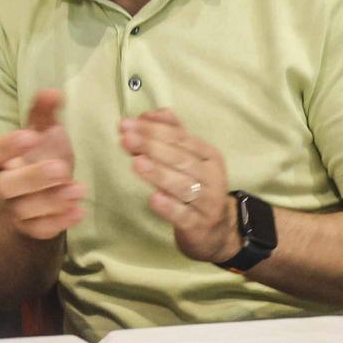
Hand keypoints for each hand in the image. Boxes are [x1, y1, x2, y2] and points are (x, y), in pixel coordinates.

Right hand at [0, 89, 87, 240]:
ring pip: (23, 210)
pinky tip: (79, 211)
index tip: (29, 136)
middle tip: (61, 168)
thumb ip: (44, 112)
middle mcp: (1, 185)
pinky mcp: (30, 228)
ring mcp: (14, 209)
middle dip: (32, 178)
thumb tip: (53, 90)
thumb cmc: (39, 155)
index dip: (6, 146)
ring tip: (79, 190)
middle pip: (4, 186)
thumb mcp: (42, 132)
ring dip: (51, 201)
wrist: (40, 193)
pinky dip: (58, 222)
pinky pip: (39, 230)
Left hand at [118, 110, 238, 263]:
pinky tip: (153, 198)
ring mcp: (208, 202)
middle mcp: (212, 177)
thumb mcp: (188, 158)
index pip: (180, 138)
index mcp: (209, 156)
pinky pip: (184, 215)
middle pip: (181, 159)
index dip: (153, 130)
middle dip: (152, 147)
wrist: (215, 230)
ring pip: (183, 186)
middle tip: (127, 139)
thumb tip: (150, 113)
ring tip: (137, 163)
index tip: (127, 124)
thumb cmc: (195, 186)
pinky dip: (169, 207)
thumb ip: (171, 133)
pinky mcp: (199, 226)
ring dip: (159, 173)